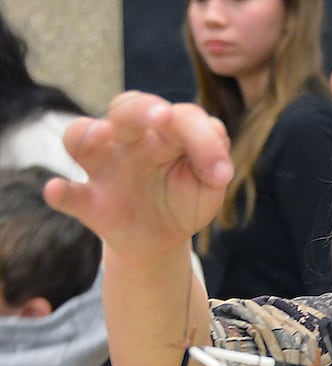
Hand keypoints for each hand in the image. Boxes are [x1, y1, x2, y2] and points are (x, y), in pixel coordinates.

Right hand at [44, 91, 232, 265]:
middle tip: (163, 118)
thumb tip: (220, 159)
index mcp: (164, 133)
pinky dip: (61, 191)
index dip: (202, 138)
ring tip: (100, 136)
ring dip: (87, 133)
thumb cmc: (185, 200)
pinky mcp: (90, 203)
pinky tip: (58, 190)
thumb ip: (215, 165)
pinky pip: (69, 193)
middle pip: (126, 108)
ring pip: (81, 135)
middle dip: (142, 109)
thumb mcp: (209, 185)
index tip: (222, 173)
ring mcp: (105, 169)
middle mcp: (130, 141)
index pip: (180, 117)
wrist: (164, 239)